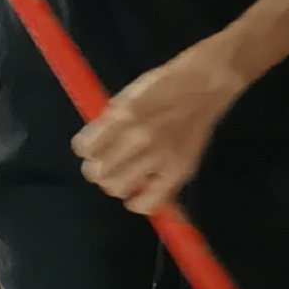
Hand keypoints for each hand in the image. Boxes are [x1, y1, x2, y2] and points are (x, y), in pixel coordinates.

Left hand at [74, 44, 242, 214]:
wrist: (203, 86)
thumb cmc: (163, 85)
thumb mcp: (127, 95)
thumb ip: (108, 121)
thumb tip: (90, 144)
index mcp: (124, 115)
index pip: (85, 148)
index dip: (85, 149)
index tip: (90, 149)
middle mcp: (140, 138)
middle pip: (99, 173)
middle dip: (97, 169)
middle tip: (106, 164)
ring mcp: (161, 157)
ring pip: (119, 188)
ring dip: (116, 184)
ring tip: (124, 176)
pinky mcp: (179, 170)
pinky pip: (151, 202)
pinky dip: (140, 202)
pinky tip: (139, 192)